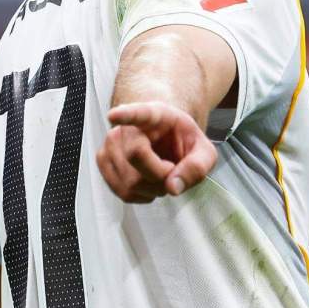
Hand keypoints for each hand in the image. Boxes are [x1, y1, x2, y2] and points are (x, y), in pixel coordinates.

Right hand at [96, 101, 217, 202]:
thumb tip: (173, 186)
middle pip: (136, 156)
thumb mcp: (204, 151)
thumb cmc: (182, 142)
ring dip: (152, 189)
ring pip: (129, 181)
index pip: (138, 113)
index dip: (125, 114)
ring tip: (162, 176)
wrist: (167, 140)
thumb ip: (197, 167)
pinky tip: (150, 183)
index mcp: (155, 115)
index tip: (114, 115)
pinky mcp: (104, 161)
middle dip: (160, 175)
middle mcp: (128, 127)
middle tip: (173, 170)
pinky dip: (141, 195)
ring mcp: (112, 144)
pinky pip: (123, 192)